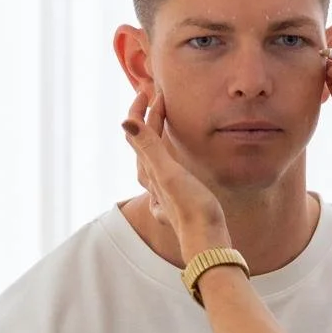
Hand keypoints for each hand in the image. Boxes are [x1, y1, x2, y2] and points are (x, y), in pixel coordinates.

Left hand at [121, 89, 229, 260]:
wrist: (207, 242)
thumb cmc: (191, 207)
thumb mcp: (168, 173)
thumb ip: (149, 146)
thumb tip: (125, 121)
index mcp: (150, 170)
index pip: (139, 131)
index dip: (144, 109)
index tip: (153, 90)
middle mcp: (153, 182)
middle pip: (144, 144)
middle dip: (147, 119)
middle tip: (155, 99)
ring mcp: (164, 194)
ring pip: (152, 161)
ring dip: (154, 140)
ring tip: (159, 127)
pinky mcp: (175, 205)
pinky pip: (163, 178)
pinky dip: (163, 164)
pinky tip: (166, 173)